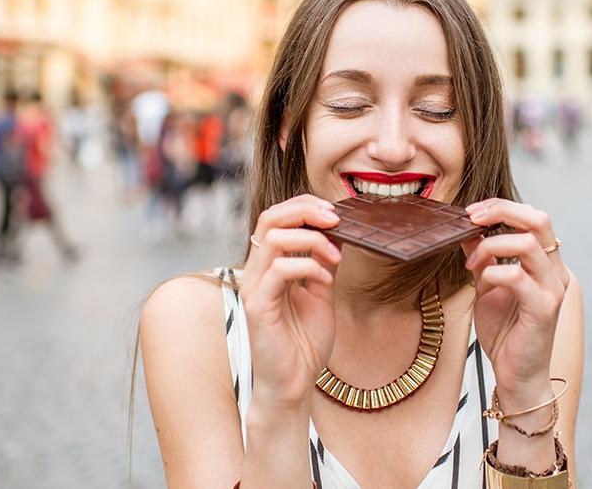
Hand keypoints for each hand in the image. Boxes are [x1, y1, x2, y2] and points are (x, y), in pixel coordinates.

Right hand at [240, 194, 341, 409]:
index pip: (277, 217)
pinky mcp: (257, 306)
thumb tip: (337, 231)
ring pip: (273, 238)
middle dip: (305, 209)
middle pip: (270, 216)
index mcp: (269, 265)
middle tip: (335, 218)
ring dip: (311, 239)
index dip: (304, 206)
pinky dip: (308, 266)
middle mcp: (256, 271)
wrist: (295, 384)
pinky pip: (280, 270)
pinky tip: (325, 280)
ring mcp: (254, 287)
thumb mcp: (321, 292)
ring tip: (334, 257)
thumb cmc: (304, 343)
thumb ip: (324, 262)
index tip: (335, 212)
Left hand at [463, 199, 569, 406]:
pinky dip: (493, 272)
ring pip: (528, 243)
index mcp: (546, 263)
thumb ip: (483, 257)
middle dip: (502, 211)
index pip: (534, 217)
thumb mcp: (487, 286)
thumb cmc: (505, 333)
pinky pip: (517, 276)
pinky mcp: (544, 308)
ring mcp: (553, 289)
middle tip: (472, 218)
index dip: (502, 206)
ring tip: (472, 264)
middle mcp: (555, 271)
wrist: (517, 375)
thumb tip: (467, 229)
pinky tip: (481, 283)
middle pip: (539, 219)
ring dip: (491, 245)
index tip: (472, 212)